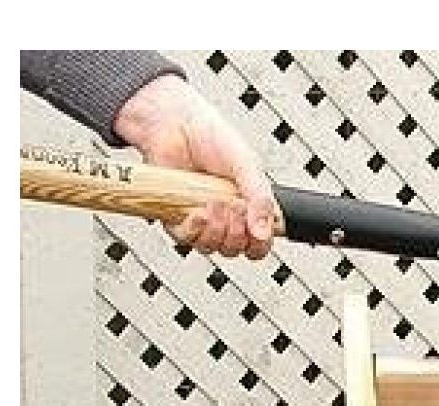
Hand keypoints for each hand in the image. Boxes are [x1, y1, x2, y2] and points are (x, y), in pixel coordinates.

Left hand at [112, 74, 276, 258]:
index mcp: (247, 207)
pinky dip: (194, 229)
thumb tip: (264, 232)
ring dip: (216, 230)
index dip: (258, 245)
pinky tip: (198, 212)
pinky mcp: (176, 216)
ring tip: (214, 204)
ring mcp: (200, 218)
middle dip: (236, 233)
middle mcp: (224, 216)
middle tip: (234, 207)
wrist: (174, 123)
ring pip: (212, 247)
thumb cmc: (209, 136)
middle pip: (234, 249)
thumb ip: (261, 199)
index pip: (258, 245)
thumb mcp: (247, 166)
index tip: (255, 227)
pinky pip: (186, 239)